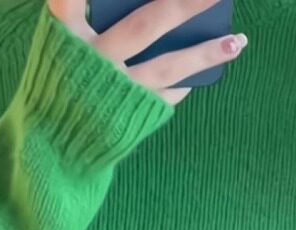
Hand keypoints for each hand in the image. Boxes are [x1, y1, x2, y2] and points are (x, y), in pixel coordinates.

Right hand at [48, 0, 247, 104]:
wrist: (57, 148)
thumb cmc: (65, 82)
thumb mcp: (62, 48)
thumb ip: (87, 23)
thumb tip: (144, 10)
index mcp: (68, 38)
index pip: (70, 2)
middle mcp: (96, 62)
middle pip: (147, 24)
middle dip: (186, 5)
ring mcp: (119, 92)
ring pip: (170, 67)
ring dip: (207, 53)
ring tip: (238, 41)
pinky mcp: (134, 117)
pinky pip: (169, 95)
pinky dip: (188, 81)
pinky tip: (211, 66)